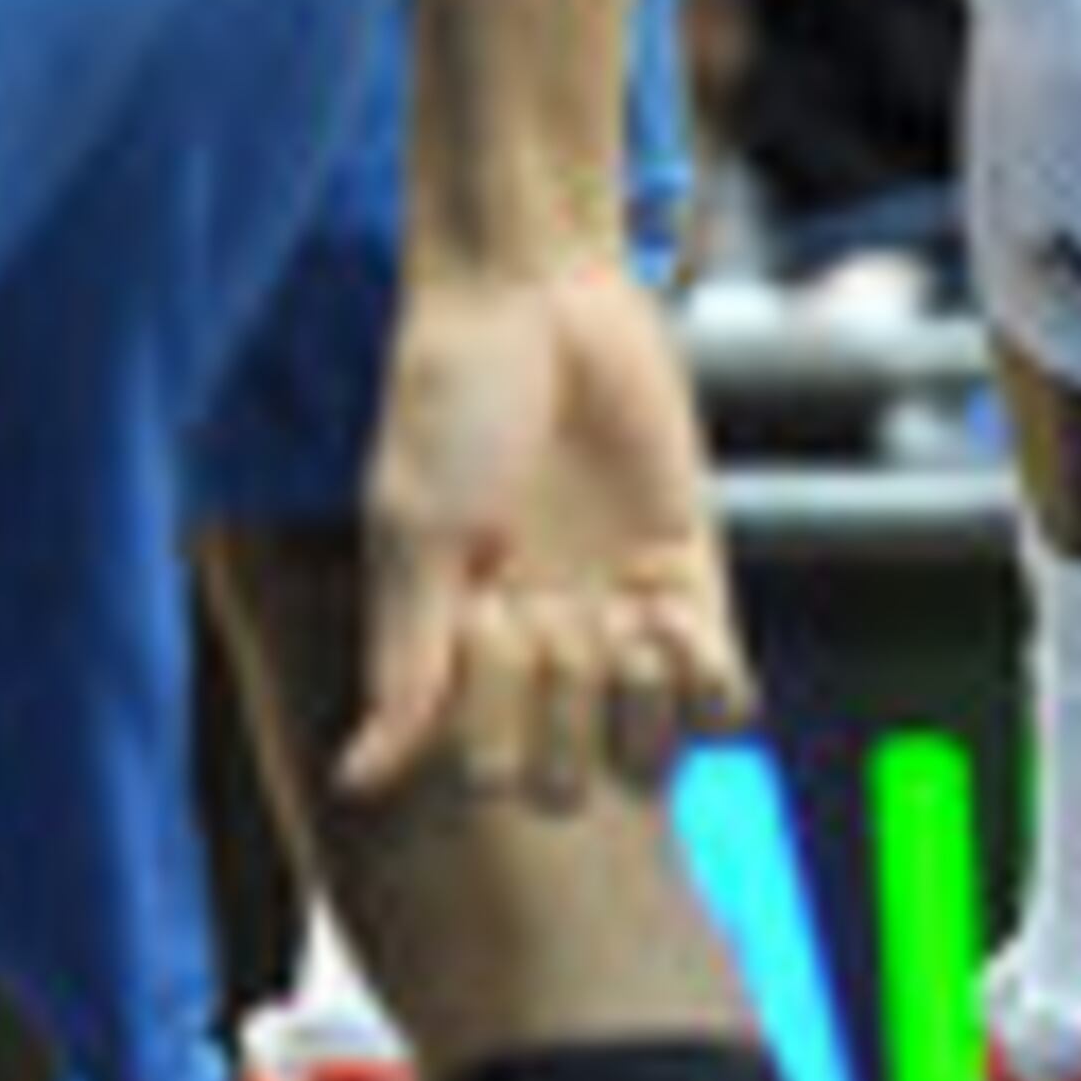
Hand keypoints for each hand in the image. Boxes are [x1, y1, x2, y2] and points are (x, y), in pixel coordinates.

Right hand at [343, 246, 753, 806]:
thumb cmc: (452, 398)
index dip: (500, 723)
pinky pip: (722, 705)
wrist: (536, 291)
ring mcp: (620, 620)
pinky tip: (675, 614)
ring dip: (643, 711)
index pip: (491, 774)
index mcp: (464, 654)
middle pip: (571, 788)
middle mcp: (542, 653)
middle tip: (559, 609)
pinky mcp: (690, 579)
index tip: (488, 616)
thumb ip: (405, 666)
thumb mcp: (416, 532)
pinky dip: (708, 687)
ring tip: (632, 620)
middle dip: (569, 715)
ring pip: (649, 763)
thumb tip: (357, 781)